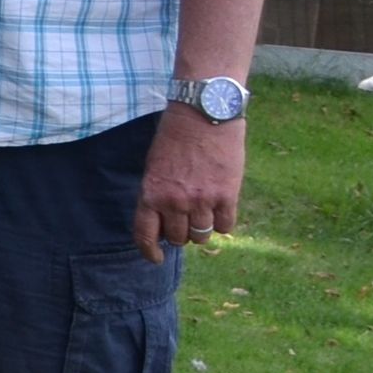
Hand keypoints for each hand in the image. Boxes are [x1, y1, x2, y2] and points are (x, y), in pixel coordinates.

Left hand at [135, 107, 246, 262]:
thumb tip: (165, 220)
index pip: (145, 235)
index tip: (156, 258)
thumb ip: (158, 194)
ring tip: (204, 217)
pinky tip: (222, 211)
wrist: (203, 114)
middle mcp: (174, 202)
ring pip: (202, 235)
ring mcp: (202, 201)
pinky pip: (226, 225)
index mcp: (151, 194)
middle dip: (180, 234)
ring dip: (202, 230)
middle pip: (178, 238)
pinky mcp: (227, 195)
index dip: (150, 251)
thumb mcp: (154, 166)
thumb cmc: (175, 137)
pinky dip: (224, 223)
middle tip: (185, 223)